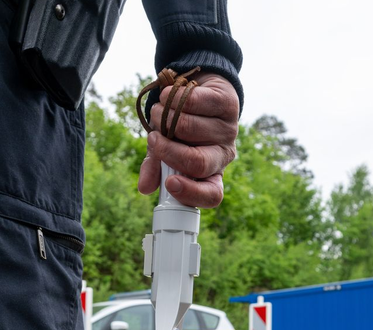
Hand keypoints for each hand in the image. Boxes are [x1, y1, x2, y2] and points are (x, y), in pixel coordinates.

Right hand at [138, 73, 238, 208]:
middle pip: (199, 162)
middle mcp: (223, 155)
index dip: (192, 193)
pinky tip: (167, 96)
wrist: (195, 91)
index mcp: (211, 174)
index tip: (169, 183)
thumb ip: (154, 168)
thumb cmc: (177, 129)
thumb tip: (144, 188)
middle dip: (167, 150)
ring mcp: (228, 129)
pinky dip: (172, 98)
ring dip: (163, 117)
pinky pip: (194, 102)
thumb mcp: (163, 150)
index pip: (212, 195)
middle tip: (154, 138)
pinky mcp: (228, 104)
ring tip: (158, 112)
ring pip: (189, 128)